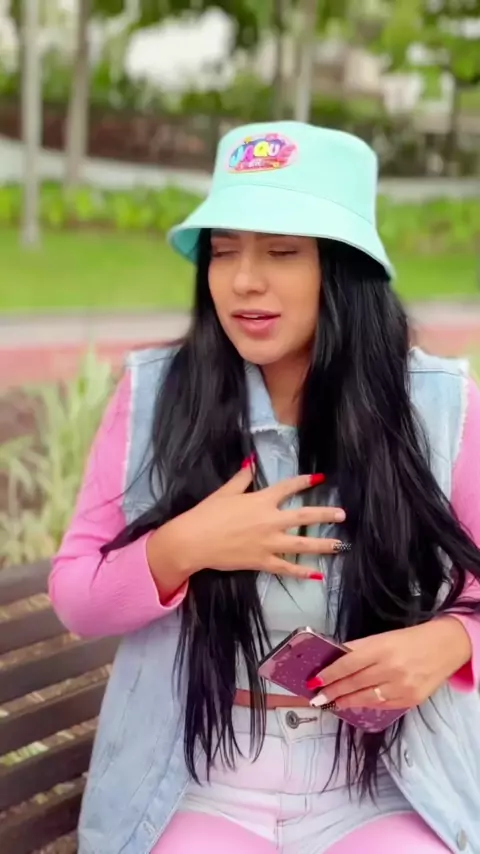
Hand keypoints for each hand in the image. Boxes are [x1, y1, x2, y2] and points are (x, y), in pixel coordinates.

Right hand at [149, 463, 346, 584]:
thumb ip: (242, 478)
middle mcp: (270, 520)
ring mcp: (269, 543)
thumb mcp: (225, 492)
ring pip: (302, 544)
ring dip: (323, 544)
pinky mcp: (262, 562)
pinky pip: (286, 568)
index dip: (304, 482)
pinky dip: (302, 572)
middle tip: (342, 515)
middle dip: (325, 515)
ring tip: (340, 545)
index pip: (288, 488)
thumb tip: (251, 461)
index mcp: (261, 500)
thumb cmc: (207, 514)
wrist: (194, 541)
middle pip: (304, 516)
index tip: (319, 479)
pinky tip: (316, 575)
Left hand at [308, 617, 472, 709]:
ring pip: (366, 698)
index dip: (329, 674)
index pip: (348, 664)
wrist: (445, 647)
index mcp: (382, 648)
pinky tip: (355, 704)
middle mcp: (391, 668)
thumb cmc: (409, 639)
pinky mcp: (411, 700)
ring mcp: (402, 687)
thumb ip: (360, 650)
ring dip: (345, 701)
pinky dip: (366, 704)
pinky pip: (382, 705)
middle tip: (317, 697)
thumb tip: (335, 662)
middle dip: (333, 691)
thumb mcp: (383, 638)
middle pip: (354, 683)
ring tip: (332, 703)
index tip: (314, 681)